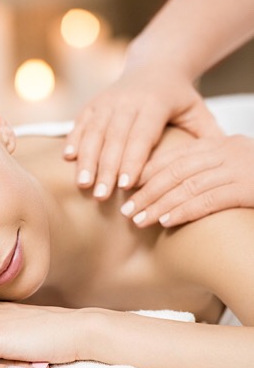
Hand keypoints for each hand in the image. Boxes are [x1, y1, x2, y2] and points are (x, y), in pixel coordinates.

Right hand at [64, 65, 221, 198]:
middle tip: (100, 195)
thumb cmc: (178, 97)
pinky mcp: (92, 103)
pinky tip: (67, 158)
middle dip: (105, 168)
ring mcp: (106, 101)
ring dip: (86, 159)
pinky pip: (80, 123)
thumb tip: (220, 162)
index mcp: (154, 103)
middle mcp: (127, 100)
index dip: (132, 160)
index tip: (124, 185)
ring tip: (82, 184)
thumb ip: (207, 134)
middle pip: (114, 138)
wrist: (154, 66)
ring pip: (93, 132)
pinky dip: (73, 140)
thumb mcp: (197, 110)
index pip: (141, 135)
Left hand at [120, 134, 253, 226]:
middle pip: (176, 170)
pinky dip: (184, 211)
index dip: (148, 172)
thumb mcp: (235, 170)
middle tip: (126, 210)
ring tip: (139, 221)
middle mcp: (228, 151)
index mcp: (220, 144)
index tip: (128, 187)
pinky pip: (208, 200)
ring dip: (159, 205)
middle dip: (147, 192)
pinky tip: (166, 222)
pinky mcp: (250, 188)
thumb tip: (172, 191)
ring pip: (187, 186)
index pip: (175, 156)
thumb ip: (208, 173)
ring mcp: (240, 168)